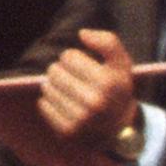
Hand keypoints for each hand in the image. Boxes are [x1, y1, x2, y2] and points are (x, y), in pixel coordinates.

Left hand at [38, 28, 138, 149]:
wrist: (120, 126)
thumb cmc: (116, 88)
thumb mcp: (122, 63)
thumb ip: (108, 41)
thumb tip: (82, 34)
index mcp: (107, 83)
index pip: (68, 57)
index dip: (75, 58)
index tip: (85, 67)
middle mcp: (94, 103)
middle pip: (54, 71)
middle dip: (62, 71)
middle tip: (75, 79)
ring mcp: (80, 119)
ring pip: (47, 87)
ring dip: (55, 85)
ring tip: (70, 90)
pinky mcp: (67, 131)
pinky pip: (43, 104)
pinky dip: (50, 101)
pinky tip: (65, 103)